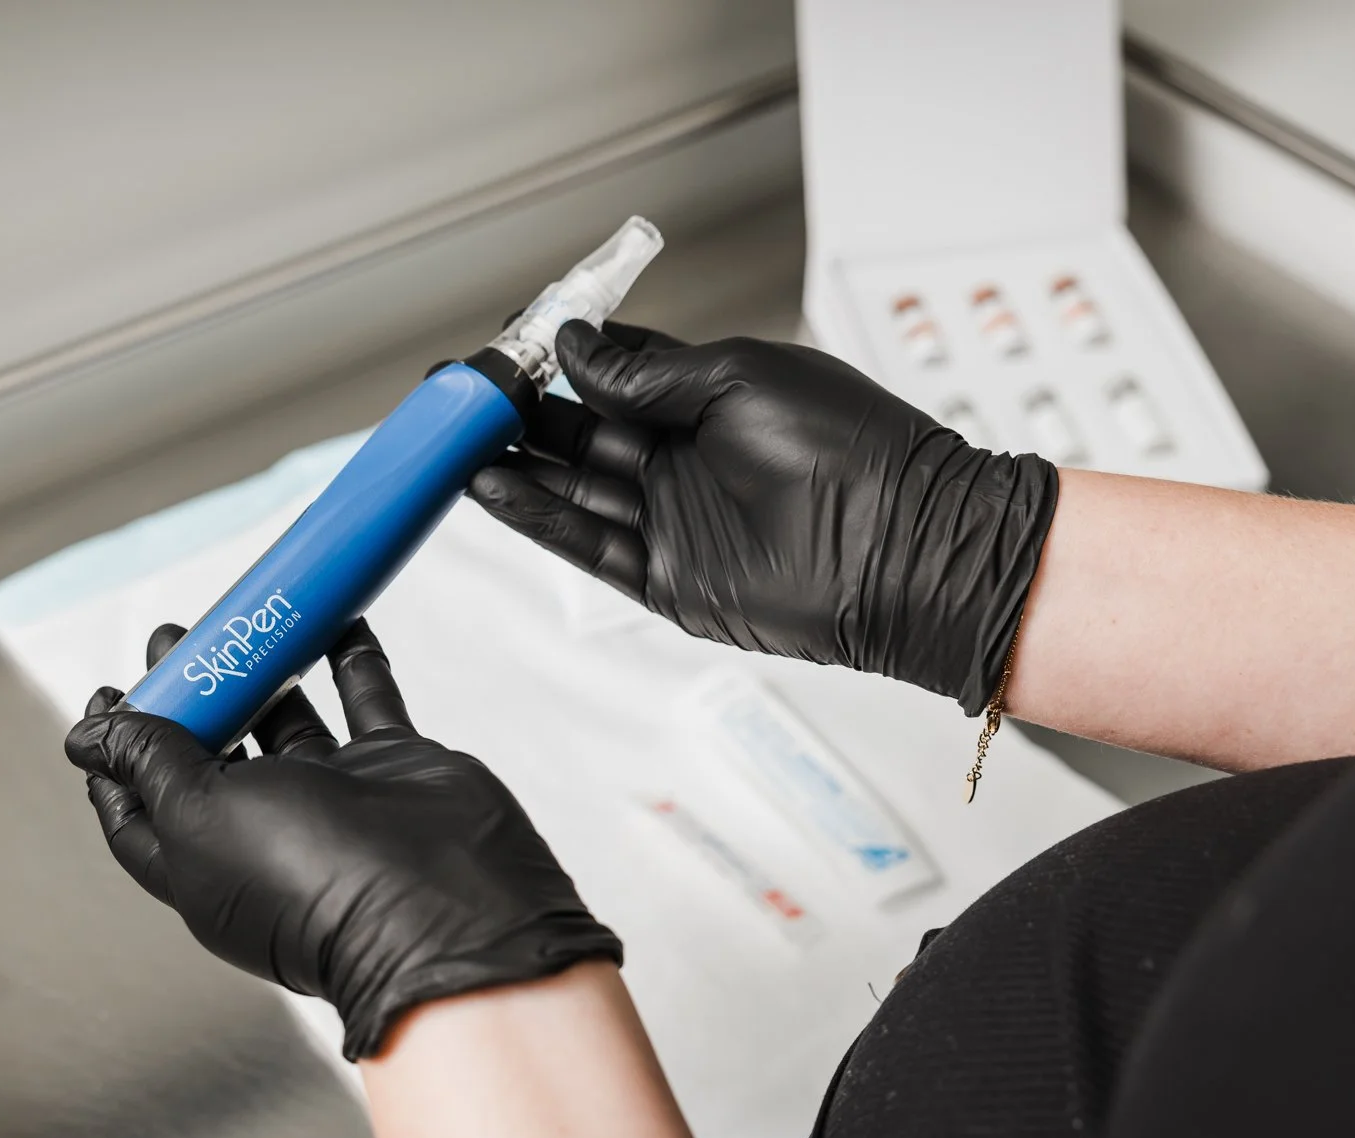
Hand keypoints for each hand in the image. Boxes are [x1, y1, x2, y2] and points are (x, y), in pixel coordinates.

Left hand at [64, 619, 620, 1059]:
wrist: (441, 903)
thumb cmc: (312, 877)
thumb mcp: (198, 814)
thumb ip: (150, 763)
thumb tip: (91, 736)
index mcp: (206, 864)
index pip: (142, 807)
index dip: (118, 754)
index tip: (110, 697)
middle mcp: (268, 836)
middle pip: (212, 754)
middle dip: (189, 695)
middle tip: (174, 638)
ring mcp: (334, 801)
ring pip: (288, 723)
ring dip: (262, 671)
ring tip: (239, 619)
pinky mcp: (392, 771)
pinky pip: (366, 703)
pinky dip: (350, 658)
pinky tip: (335, 616)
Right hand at [467, 320, 1057, 712]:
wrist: (904, 549)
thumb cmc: (850, 449)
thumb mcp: (737, 377)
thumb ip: (646, 369)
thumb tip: (575, 346)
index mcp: (708, 397)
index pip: (612, 370)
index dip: (555, 356)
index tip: (503, 343)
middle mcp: (685, 456)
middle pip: (579, 430)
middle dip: (516, 410)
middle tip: (456, 392)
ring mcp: (673, 518)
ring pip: (572, 487)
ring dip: (512, 462)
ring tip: (450, 436)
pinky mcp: (667, 577)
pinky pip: (587, 541)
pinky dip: (536, 515)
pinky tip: (490, 484)